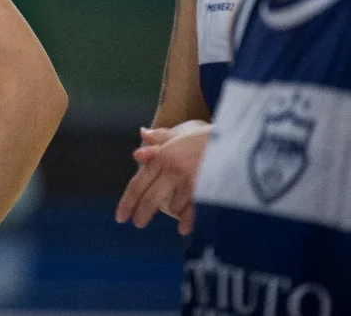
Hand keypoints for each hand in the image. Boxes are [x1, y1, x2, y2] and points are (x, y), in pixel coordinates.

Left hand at [115, 120, 211, 234]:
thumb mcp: (183, 132)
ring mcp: (191, 181)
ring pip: (173, 206)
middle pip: (150, 198)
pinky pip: (193, 211)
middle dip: (142, 214)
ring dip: (172, 210)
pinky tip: (183, 228)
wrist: (240, 139)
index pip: (138, 183)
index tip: (120, 217)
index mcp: (163, 155)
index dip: (127, 202)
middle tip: (138, 224)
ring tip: (175, 210)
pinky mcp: (208, 191)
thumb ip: (161, 138)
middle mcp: (173, 169)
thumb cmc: (210, 135)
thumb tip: (142, 135)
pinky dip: (187, 221)